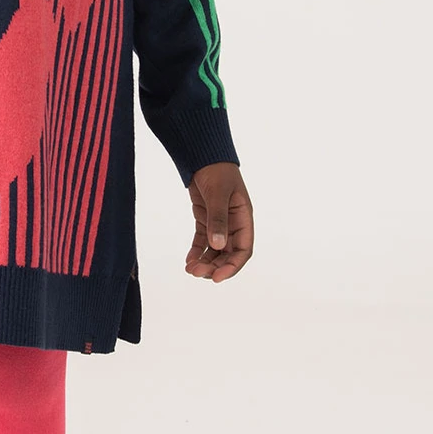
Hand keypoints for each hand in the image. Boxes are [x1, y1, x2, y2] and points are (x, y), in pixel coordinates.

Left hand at [185, 163, 252, 281]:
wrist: (203, 155)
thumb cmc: (217, 171)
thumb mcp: (218, 194)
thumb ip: (218, 219)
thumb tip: (217, 246)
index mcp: (244, 218)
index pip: (243, 250)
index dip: (232, 266)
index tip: (216, 277)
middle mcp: (234, 224)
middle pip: (228, 254)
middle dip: (214, 266)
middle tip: (197, 273)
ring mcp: (219, 222)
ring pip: (214, 250)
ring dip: (204, 261)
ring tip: (190, 269)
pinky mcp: (206, 219)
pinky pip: (203, 241)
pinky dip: (197, 252)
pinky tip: (188, 260)